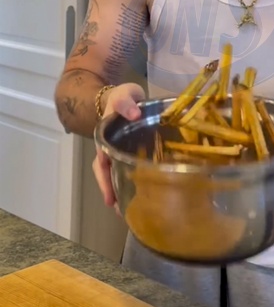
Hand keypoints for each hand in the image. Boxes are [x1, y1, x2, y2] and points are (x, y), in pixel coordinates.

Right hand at [93, 82, 145, 208]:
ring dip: (117, 191)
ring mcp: (118, 152)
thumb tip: (134, 113)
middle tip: (116, 207)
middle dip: (108, 189)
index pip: (102, 158)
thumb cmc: (124, 98)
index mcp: (106, 136)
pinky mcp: (129, 155)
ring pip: (113, 174)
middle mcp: (108, 148)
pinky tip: (138, 198)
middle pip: (104, 172)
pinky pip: (126, 171)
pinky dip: (129, 185)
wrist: (126, 98)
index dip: (104, 176)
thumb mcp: (124, 95)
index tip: (109, 194)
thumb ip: (126, 102)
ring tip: (124, 211)